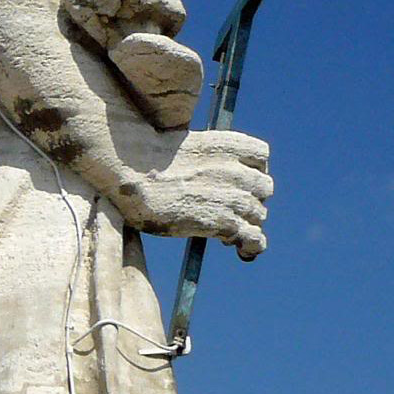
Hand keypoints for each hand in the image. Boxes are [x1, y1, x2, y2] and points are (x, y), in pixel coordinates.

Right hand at [124, 128, 273, 257]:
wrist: (130, 168)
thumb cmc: (144, 161)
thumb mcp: (184, 149)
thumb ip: (206, 162)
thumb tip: (212, 190)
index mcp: (227, 144)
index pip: (261, 156)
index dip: (250, 171)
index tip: (234, 182)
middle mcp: (235, 169)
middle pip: (264, 187)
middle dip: (250, 199)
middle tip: (227, 211)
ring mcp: (231, 195)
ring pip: (259, 214)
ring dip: (247, 223)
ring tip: (225, 231)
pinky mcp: (223, 221)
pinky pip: (254, 237)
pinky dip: (252, 244)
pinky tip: (241, 249)